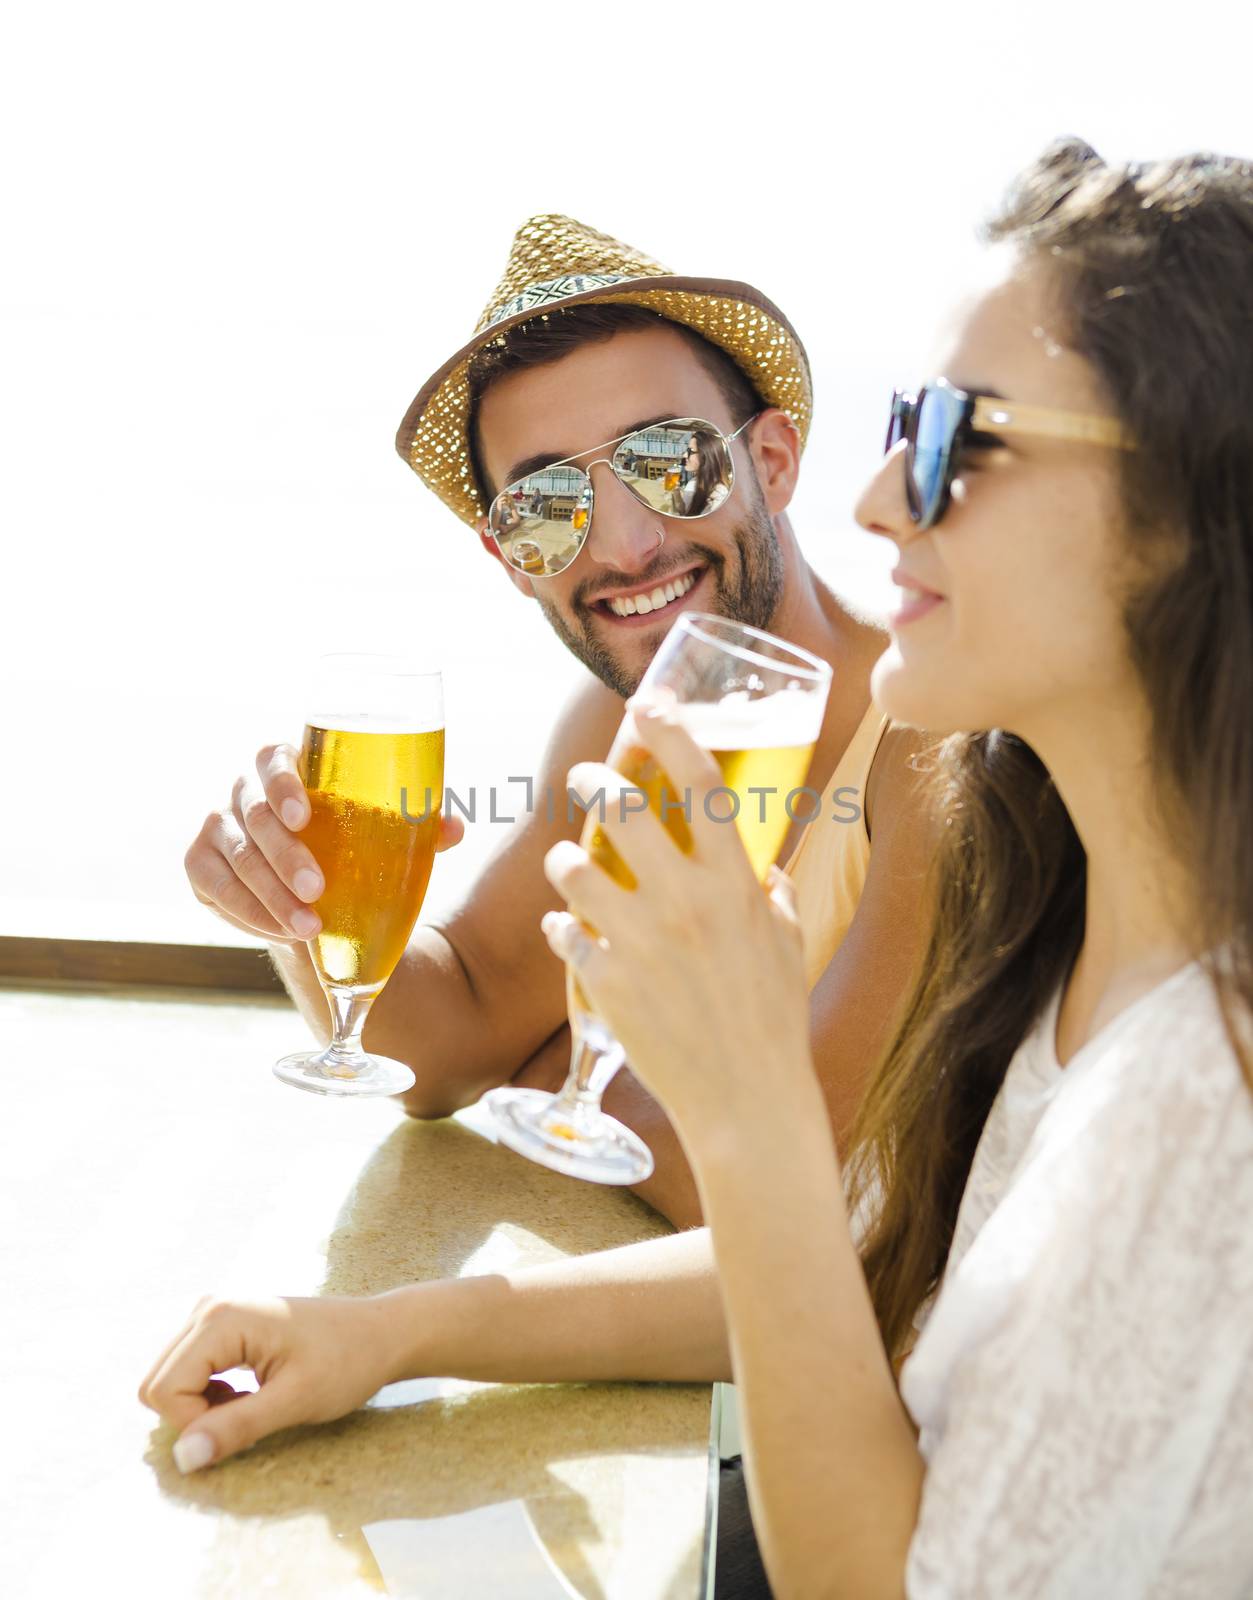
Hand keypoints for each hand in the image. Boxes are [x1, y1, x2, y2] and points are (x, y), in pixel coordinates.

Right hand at [138, 1292, 398, 1471]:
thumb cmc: (347, 1362)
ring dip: (202, 1406)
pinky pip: (186, 1372)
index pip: (164, 1390)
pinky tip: (247, 1392)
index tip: (245, 1423)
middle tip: (248, 1413)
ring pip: (168, 1379)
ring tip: (252, 1400)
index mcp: (221, 1318)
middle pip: (157, 1383)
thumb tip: (182, 1458)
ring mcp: (212, 1313)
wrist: (380, 1332)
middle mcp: (207, 1307)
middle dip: (193, 1416)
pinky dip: (208, 1395)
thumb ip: (237, 1427)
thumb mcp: (296, 1401)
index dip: (195, 1424)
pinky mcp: (219, 1325)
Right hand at [184, 744, 463, 943]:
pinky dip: (248, 914)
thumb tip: (453, 826)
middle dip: (285, 855)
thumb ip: (416, 823)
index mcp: (288, 766)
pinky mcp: (201, 867)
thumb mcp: (382, 829)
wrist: (312, 883)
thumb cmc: (349, 839)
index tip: (304, 816)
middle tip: (316, 889)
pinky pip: (215, 888)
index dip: (283, 783)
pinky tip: (281, 933)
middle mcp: (245, 791)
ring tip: (309, 928)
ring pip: (235, 857)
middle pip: (254, 814)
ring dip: (270, 896)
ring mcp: (218, 827)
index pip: (272, 758)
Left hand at [540, 702, 811, 1137]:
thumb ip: (774, 896)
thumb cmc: (775, 1022)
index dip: (672, 729)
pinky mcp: (605, 981)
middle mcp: (686, 901)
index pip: (702, 782)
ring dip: (564, 859)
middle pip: (621, 809)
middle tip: (586, 780)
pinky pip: (561, 932)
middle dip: (593, 781)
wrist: (747, 1101)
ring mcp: (641, 941)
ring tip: (568, 864)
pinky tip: (567, 932)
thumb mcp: (790, 946)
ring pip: (572, 867)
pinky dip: (560, 927)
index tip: (648, 702)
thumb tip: (766, 871)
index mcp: (736, 883)